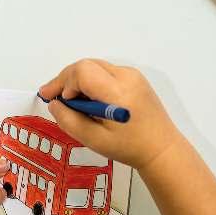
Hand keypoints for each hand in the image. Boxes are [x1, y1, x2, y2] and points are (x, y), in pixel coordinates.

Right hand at [39, 59, 180, 169]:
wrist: (162, 149)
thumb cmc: (129, 147)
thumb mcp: (94, 140)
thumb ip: (69, 121)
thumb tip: (55, 104)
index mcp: (118, 93)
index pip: (82, 72)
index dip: (64, 82)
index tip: (55, 99)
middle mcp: (126, 77)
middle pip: (86, 65)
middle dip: (66, 79)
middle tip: (53, 96)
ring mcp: (132, 75)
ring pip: (94, 66)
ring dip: (77, 79)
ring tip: (69, 99)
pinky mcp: (134, 78)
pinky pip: (105, 71)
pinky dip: (91, 81)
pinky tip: (87, 98)